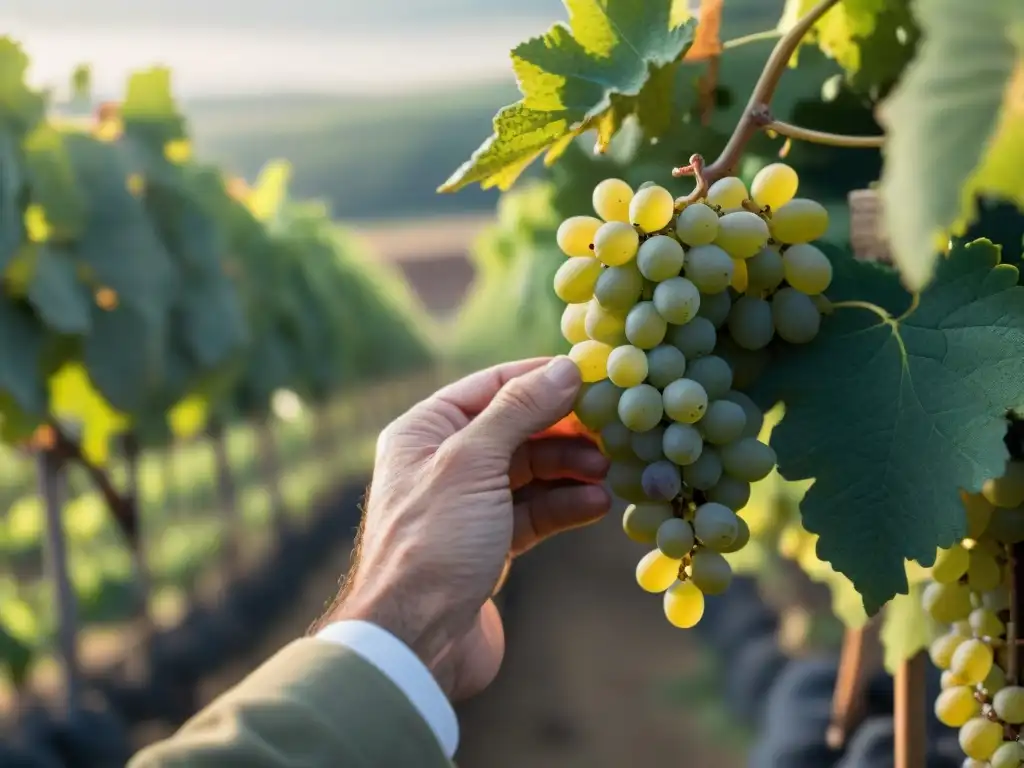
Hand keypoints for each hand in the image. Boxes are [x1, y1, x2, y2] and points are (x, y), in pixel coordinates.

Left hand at [316, 357, 610, 699]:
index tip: (593, 377)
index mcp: (425, 430)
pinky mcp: (488, 543)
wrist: (413, 641)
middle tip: (610, 431)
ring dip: (569, 467)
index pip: (491, 385)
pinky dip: (564, 505)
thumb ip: (519, 410)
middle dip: (562, 428)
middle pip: (515, 428)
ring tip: (608, 470)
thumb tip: (566, 368)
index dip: (541, 378)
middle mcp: (443, 462)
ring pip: (529, 471)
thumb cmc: (432, 543)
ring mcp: (467, 505)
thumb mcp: (473, 463)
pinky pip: (533, 511)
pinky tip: (596, 503)